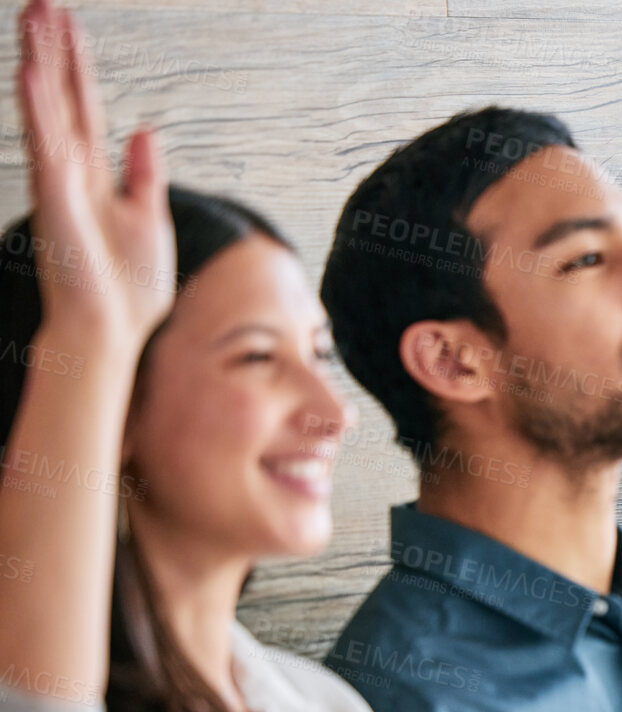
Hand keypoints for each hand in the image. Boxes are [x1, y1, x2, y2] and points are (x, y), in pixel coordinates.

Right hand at [17, 0, 171, 349]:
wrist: (113, 328)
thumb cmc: (129, 287)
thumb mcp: (148, 217)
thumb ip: (144, 173)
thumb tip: (147, 131)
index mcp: (98, 175)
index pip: (87, 108)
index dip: (78, 66)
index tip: (68, 24)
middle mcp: (73, 171)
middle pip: (63, 97)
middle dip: (53, 49)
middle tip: (42, 3)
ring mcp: (62, 181)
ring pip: (49, 109)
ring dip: (40, 62)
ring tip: (33, 16)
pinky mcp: (57, 196)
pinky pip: (46, 143)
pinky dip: (40, 108)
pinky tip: (33, 72)